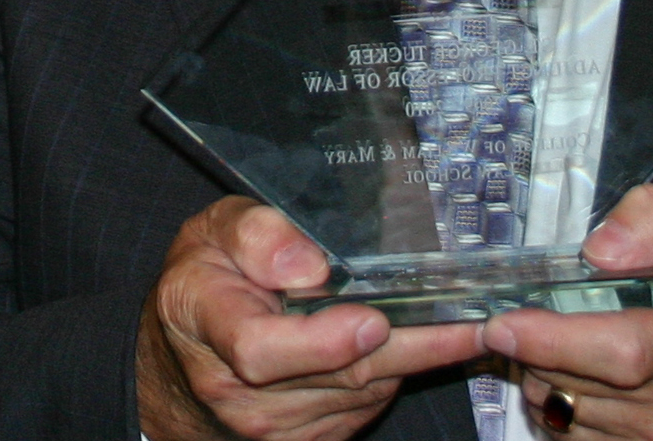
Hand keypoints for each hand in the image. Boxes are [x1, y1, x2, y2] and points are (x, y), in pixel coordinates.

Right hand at [137, 198, 484, 440]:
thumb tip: (308, 266)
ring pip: (362, 393)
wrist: (180, 364)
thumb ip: (256, 235)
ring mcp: (275, 425)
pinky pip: (365, 406)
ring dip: (416, 361)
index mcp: (207, 322)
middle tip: (472, 323)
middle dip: (411, 347)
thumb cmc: (205, 283)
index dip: (322, 340)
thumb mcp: (211, 232)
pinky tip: (430, 345)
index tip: (373, 320)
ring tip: (470, 327)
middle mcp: (240, 389)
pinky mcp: (309, 438)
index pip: (261, 350)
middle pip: (337, 375)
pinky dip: (398, 374)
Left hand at [483, 185, 652, 440]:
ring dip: (538, 372)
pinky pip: (567, 433)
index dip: (556, 341)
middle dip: (531, 349)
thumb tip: (600, 251)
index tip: (504, 324)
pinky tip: (562, 368)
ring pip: (564, 410)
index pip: (626, 350)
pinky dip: (550, 399)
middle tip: (510, 316)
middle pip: (582, 383)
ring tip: (550, 337)